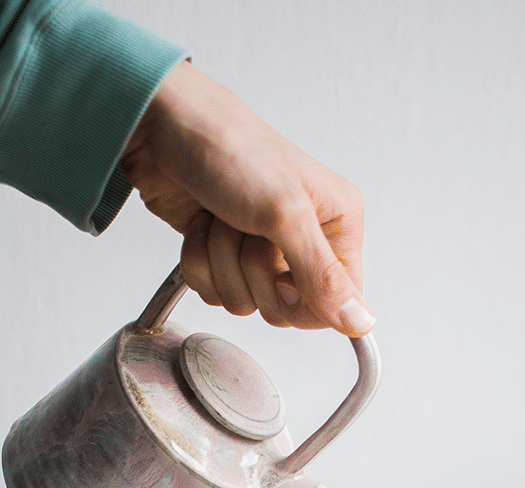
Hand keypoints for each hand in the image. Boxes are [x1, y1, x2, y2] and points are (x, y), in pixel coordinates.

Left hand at [122, 62, 374, 336]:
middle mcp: (306, 241)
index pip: (339, 304)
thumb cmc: (230, 150)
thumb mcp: (286, 214)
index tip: (283, 277)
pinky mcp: (226, 256)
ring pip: (246, 303)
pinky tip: (202, 226)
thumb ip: (323, 275)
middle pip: (286, 309)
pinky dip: (200, 263)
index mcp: (337, 225)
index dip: (305, 303)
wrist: (163, 128)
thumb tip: (361, 322)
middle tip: (247, 232)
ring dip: (222, 264)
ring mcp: (263, 251)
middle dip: (254, 275)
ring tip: (222, 219)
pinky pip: (215, 293)